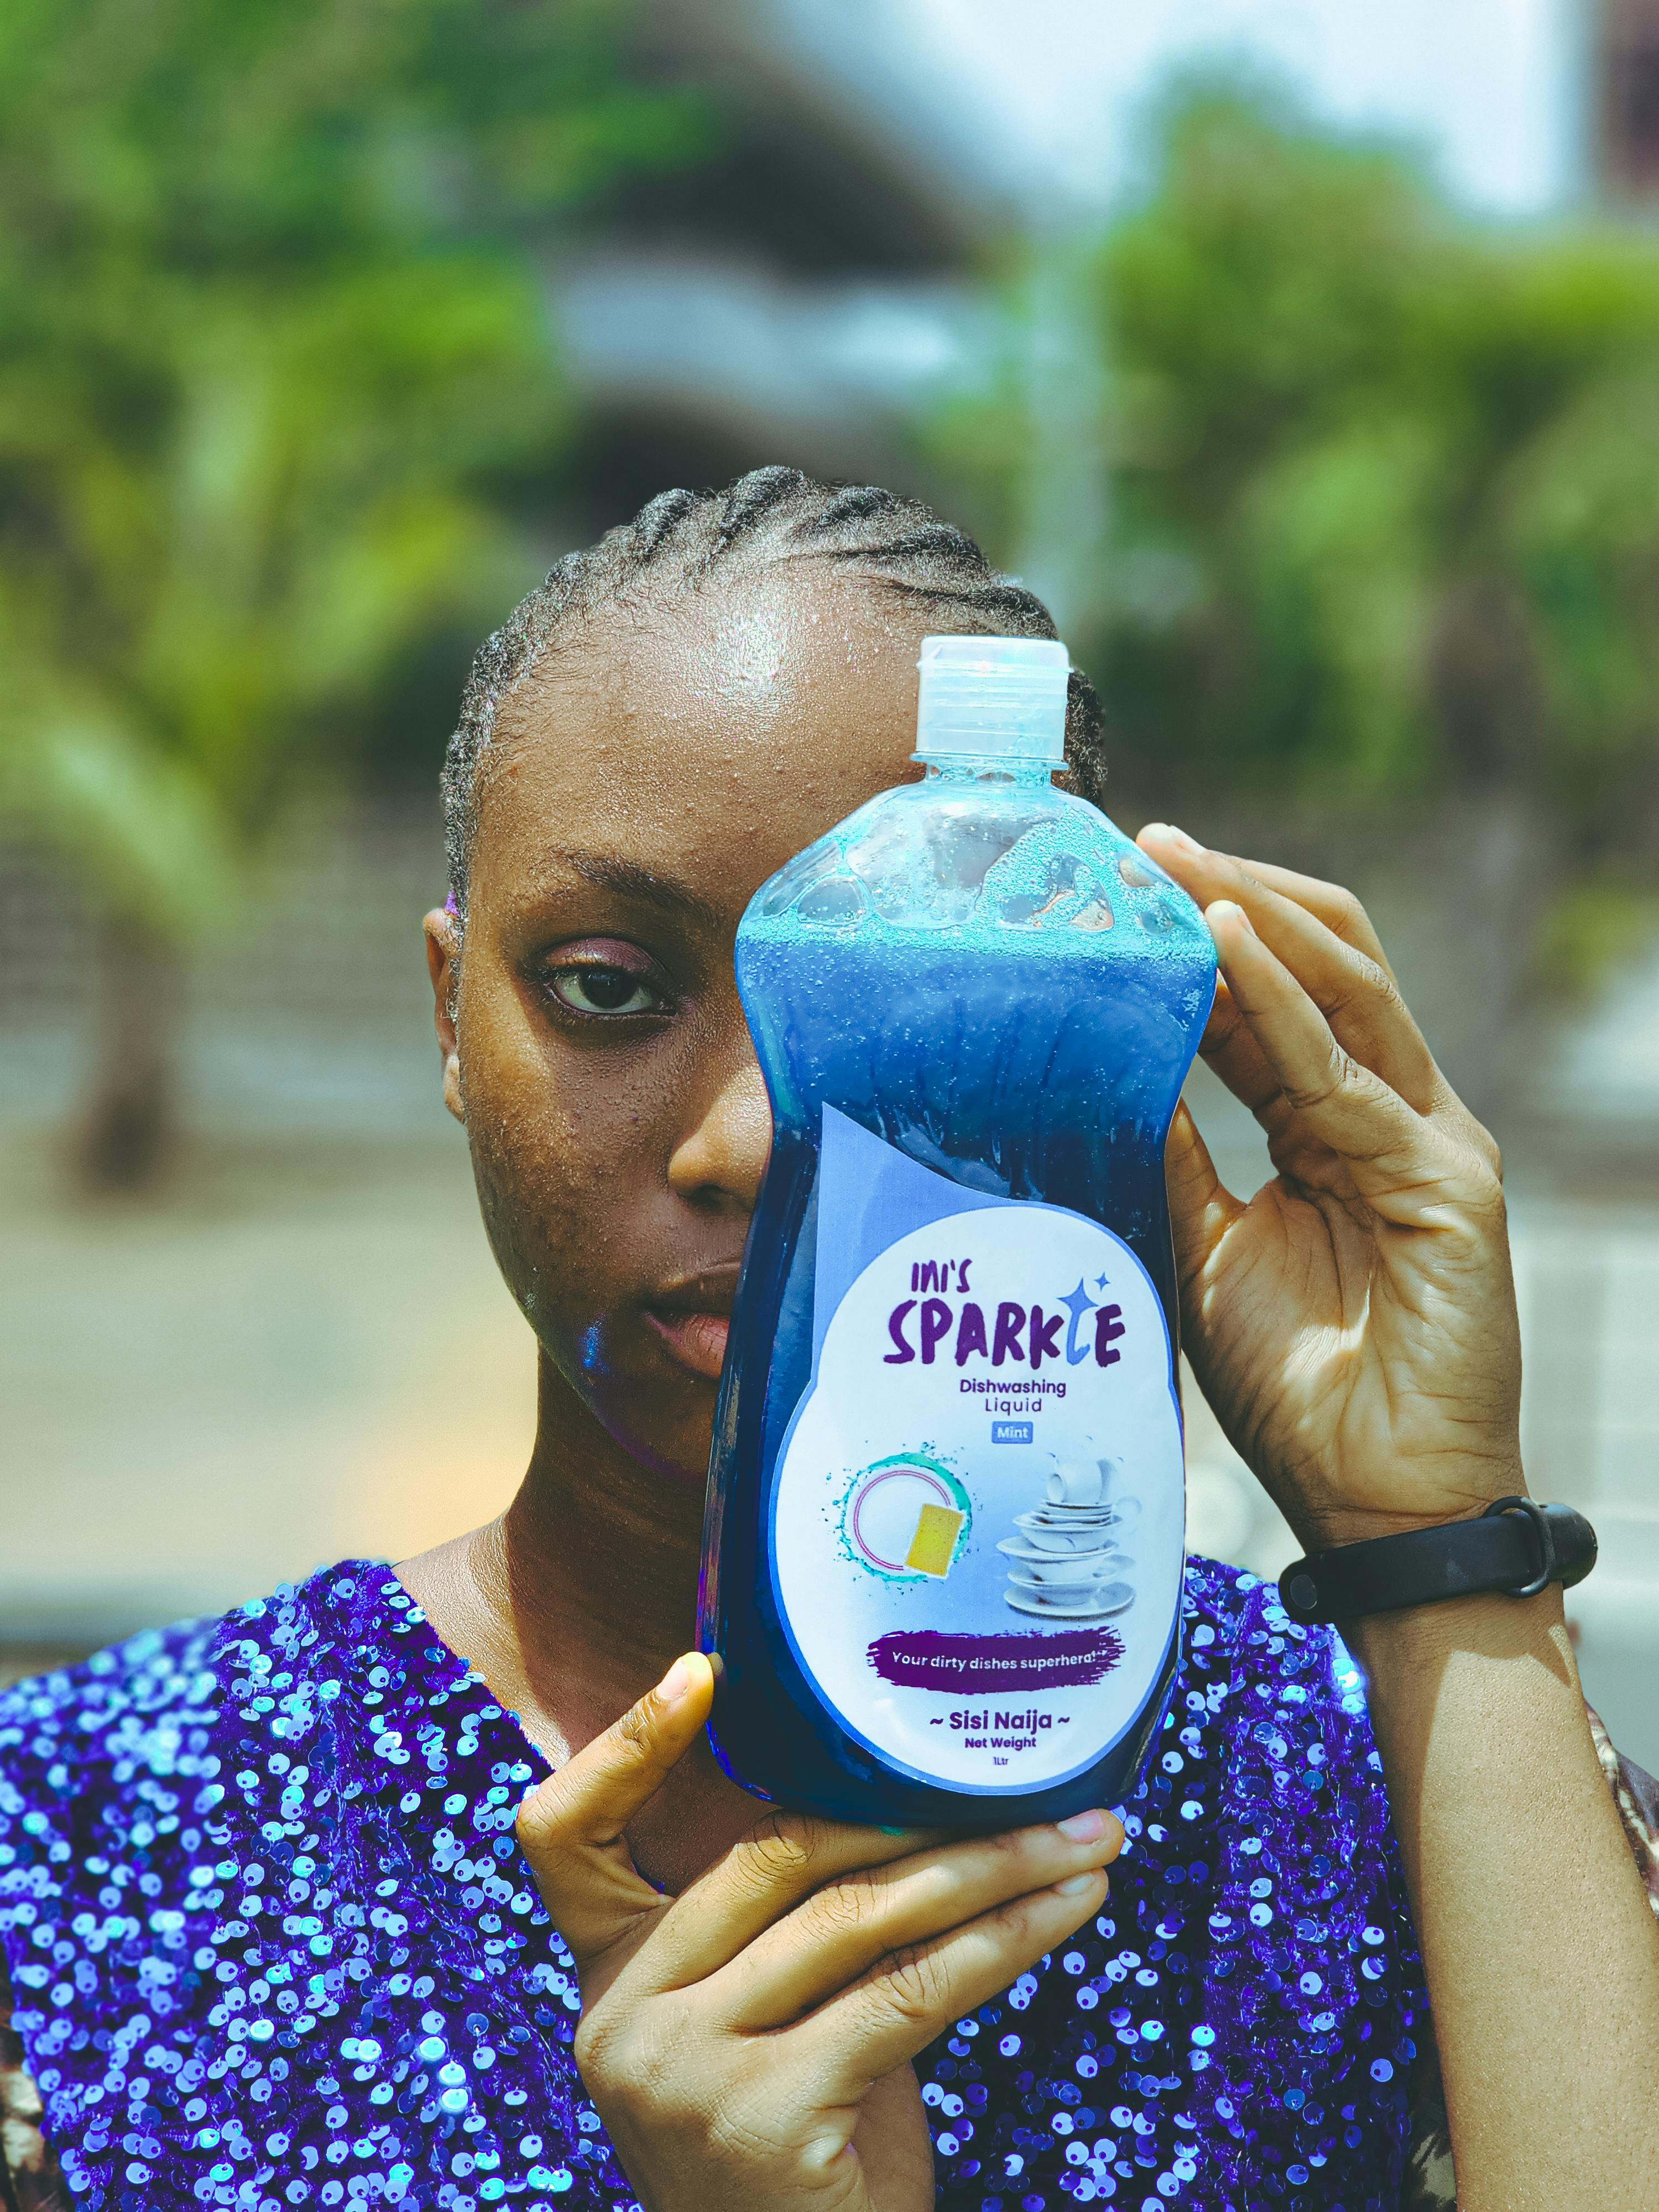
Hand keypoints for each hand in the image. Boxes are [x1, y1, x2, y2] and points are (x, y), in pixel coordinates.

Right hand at [515, 1654, 1120, 2211]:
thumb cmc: (807, 2168)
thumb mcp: (775, 2037)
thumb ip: (797, 1939)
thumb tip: (916, 1806)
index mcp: (613, 1982)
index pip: (564, 1837)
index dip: (623, 1744)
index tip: (700, 1667)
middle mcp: (624, 2018)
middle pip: (771, 1857)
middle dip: (917, 1811)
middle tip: (1033, 1785)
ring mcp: (681, 2068)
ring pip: (857, 1918)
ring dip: (992, 1870)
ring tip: (1082, 1839)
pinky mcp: (759, 2117)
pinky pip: (909, 1994)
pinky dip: (1004, 1942)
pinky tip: (1070, 1910)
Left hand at [1137, 823, 1521, 1550]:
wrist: (1374, 1497)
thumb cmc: (1294, 1383)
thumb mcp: (1203, 1243)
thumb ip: (1173, 1148)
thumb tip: (1104, 1061)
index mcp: (1333, 1128)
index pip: (1273, 1006)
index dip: (1201, 943)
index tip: (1118, 893)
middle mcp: (1389, 1114)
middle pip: (1323, 967)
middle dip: (1234, 896)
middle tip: (1141, 845)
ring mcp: (1431, 1138)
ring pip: (1349, 989)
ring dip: (1255, 915)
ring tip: (1174, 861)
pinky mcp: (1452, 1178)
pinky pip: (1350, 1072)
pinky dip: (1285, 1002)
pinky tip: (1222, 944)